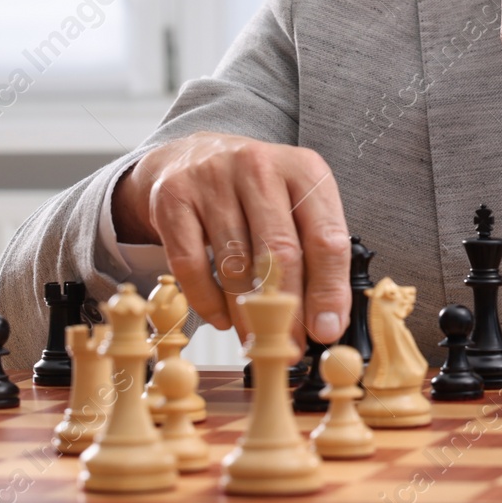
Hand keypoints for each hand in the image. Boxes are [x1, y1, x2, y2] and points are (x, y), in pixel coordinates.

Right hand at [111, 132, 350, 351]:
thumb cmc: (256, 192)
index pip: (326, 238)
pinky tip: (221, 318)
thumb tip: (327, 321)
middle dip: (287, 310)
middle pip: (280, 253)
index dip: (328, 291)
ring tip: (255, 339)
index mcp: (304, 169)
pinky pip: (190, 265)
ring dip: (247, 314)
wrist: (191, 156)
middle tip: (289, 346)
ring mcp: (212, 179)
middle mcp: (259, 167)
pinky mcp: (172, 198)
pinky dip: (207, 302)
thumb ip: (316, 253)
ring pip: (235, 263)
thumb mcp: (295, 205)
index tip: (327, 330)